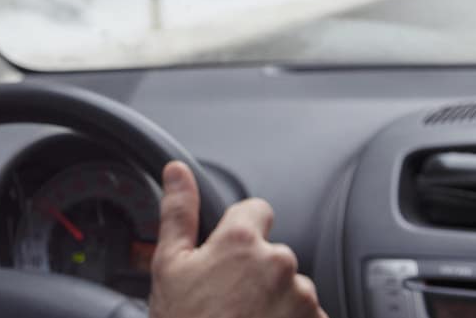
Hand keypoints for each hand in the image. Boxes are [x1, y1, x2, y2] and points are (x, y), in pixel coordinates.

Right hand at [149, 162, 325, 317]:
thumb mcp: (169, 266)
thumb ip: (178, 212)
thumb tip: (177, 172)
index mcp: (241, 240)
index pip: (256, 210)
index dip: (239, 230)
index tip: (227, 255)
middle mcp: (278, 262)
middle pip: (272, 253)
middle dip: (255, 272)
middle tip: (227, 302)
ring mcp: (301, 297)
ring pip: (290, 287)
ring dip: (274, 301)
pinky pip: (306, 316)